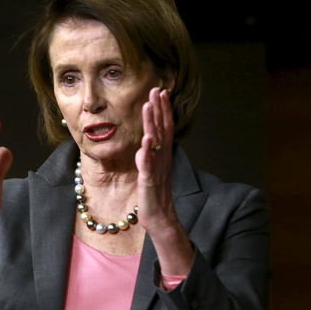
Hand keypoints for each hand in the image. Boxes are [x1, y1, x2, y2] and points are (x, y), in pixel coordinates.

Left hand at [134, 87, 192, 274]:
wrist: (160, 219)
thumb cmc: (155, 195)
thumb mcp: (153, 170)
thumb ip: (151, 154)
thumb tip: (148, 139)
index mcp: (163, 155)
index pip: (164, 128)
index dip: (162, 110)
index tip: (160, 92)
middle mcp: (162, 159)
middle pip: (162, 130)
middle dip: (159, 109)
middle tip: (157, 90)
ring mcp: (156, 169)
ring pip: (155, 142)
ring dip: (152, 123)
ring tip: (149, 106)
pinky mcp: (149, 182)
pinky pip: (148, 165)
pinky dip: (147, 152)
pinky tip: (146, 140)